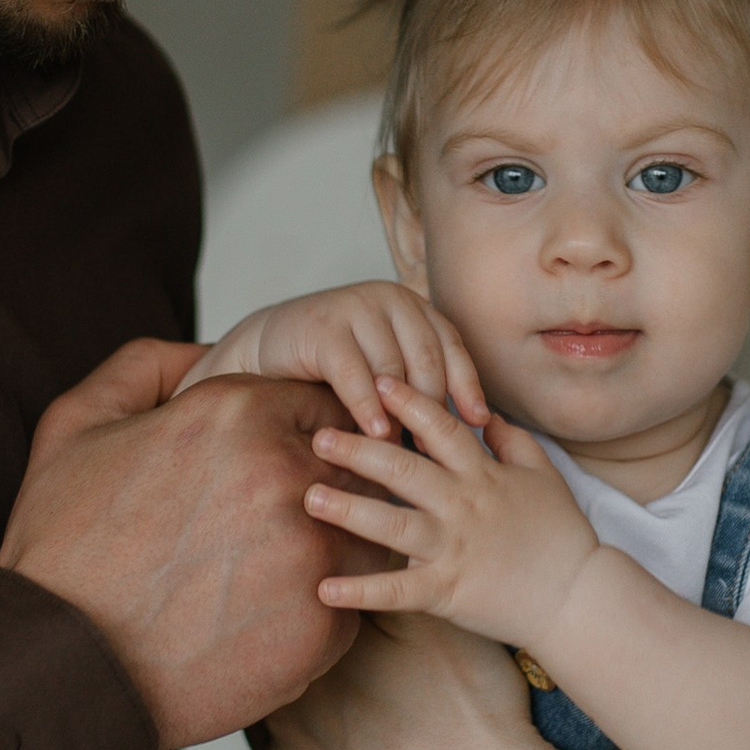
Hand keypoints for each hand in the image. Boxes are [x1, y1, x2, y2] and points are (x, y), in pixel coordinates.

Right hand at [0, 342, 361, 747]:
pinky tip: (260, 621)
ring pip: (363, 533)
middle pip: (350, 465)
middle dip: (321, 488)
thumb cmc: (61, 546)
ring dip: (329, 548)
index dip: (299, 432)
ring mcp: (313, 554)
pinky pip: (351, 603)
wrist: (61, 665)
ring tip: (267, 574)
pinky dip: (317, 611)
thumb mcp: (78, 424)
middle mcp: (288, 475)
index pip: (320, 402)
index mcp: (238, 414)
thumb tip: (201, 350)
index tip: (271, 465)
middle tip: (269, 526)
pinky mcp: (324, 628)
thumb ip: (145, 367)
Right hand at [184, 282, 487, 443]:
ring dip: (401, 412)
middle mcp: (390, 299)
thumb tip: (474, 430)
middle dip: (433, 407)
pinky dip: (367, 406)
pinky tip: (374, 434)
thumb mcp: (385, 371)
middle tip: (438, 449)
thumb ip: (420, 387)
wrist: (269, 351)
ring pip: (392, 368)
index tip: (480, 423)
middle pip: (427, 359)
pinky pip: (355, 372)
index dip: (468, 386)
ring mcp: (356, 307)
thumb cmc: (336, 370)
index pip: (452, 346)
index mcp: (413, 307)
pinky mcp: (324, 326)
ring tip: (408, 451)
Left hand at [254, 612, 749, 749]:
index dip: (306, 636)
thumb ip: (387, 582)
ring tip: (338, 734)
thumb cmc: (469, 711)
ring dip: (289, 740)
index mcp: (303, 667)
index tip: (332, 639)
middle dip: (296, 687)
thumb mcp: (435, 625)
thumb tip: (354, 540)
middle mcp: (276, 722)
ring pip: (265, 749)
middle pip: (270, 692)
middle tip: (341, 684)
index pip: (280, 640)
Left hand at [307, 378, 596, 648]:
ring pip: (393, 524)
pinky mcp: (447, 591)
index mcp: (483, 475)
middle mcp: (464, 506)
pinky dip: (360, 592)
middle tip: (318, 435)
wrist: (577, 597)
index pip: (442, 428)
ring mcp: (454, 549)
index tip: (376, 380)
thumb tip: (488, 414)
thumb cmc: (561, 535)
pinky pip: (397, 592)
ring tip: (310, 498)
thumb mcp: (544, 476)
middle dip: (361, 450)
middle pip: (406, 470)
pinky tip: (323, 589)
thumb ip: (514, 442)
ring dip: (349, 511)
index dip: (410, 401)